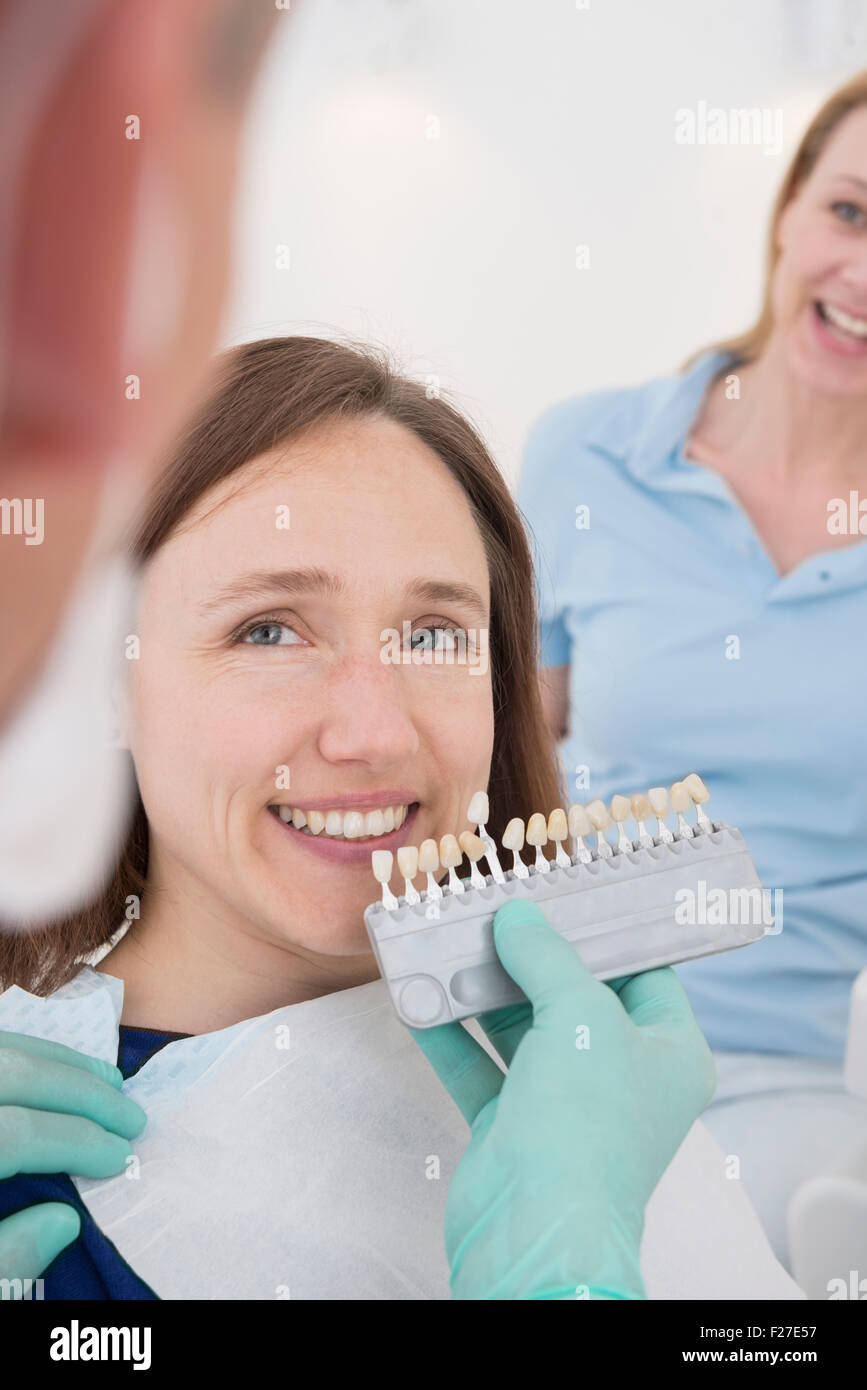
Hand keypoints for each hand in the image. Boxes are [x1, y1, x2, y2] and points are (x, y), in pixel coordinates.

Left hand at [0, 1031, 146, 1287]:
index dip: (75, 1142)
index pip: (16, 1132)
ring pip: (0, 1049)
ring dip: (56, 1061)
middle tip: (131, 1117)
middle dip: (80, 1090)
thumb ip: (8, 1259)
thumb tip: (62, 1221)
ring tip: (108, 1080)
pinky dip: (24, 1050)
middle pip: (12, 1074)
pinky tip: (55, 1066)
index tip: (120, 1159)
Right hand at [410, 899, 714, 1299]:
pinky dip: (450, 1035)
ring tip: (447, 941)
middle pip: (574, 995)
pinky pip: (480, 1066)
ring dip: (481, 990)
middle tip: (492, 907)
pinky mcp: (515, 1126)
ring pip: (522, 1029)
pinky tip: (418, 997)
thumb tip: (519, 917)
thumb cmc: (586, 1123)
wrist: (536, 1231)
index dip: (605, 931)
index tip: (563, 891)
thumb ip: (548, 958)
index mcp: (668, 1050)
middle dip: (529, 955)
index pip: (644, 971)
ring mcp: (566, 1103)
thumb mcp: (580, 1016)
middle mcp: (622, 1076)